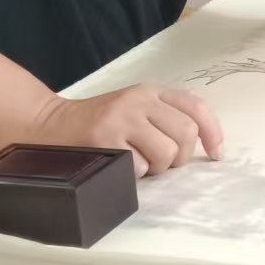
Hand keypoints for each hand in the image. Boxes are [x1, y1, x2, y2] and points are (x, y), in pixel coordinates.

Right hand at [21, 85, 222, 177]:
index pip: (196, 108)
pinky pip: (139, 166)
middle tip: (163, 163)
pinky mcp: (105, 138)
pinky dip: (134, 174)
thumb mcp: (132, 108)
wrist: (48, 124)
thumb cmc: (96, 124)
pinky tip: (119, 164)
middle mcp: (138, 100)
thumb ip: (164, 118)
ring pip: (166, 153)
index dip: (213, 133)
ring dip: (157, 168)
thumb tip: (203, 146)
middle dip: (180, 157)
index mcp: (150, 91)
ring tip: (138, 163)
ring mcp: (121, 118)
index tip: (216, 154)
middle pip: (186, 133)